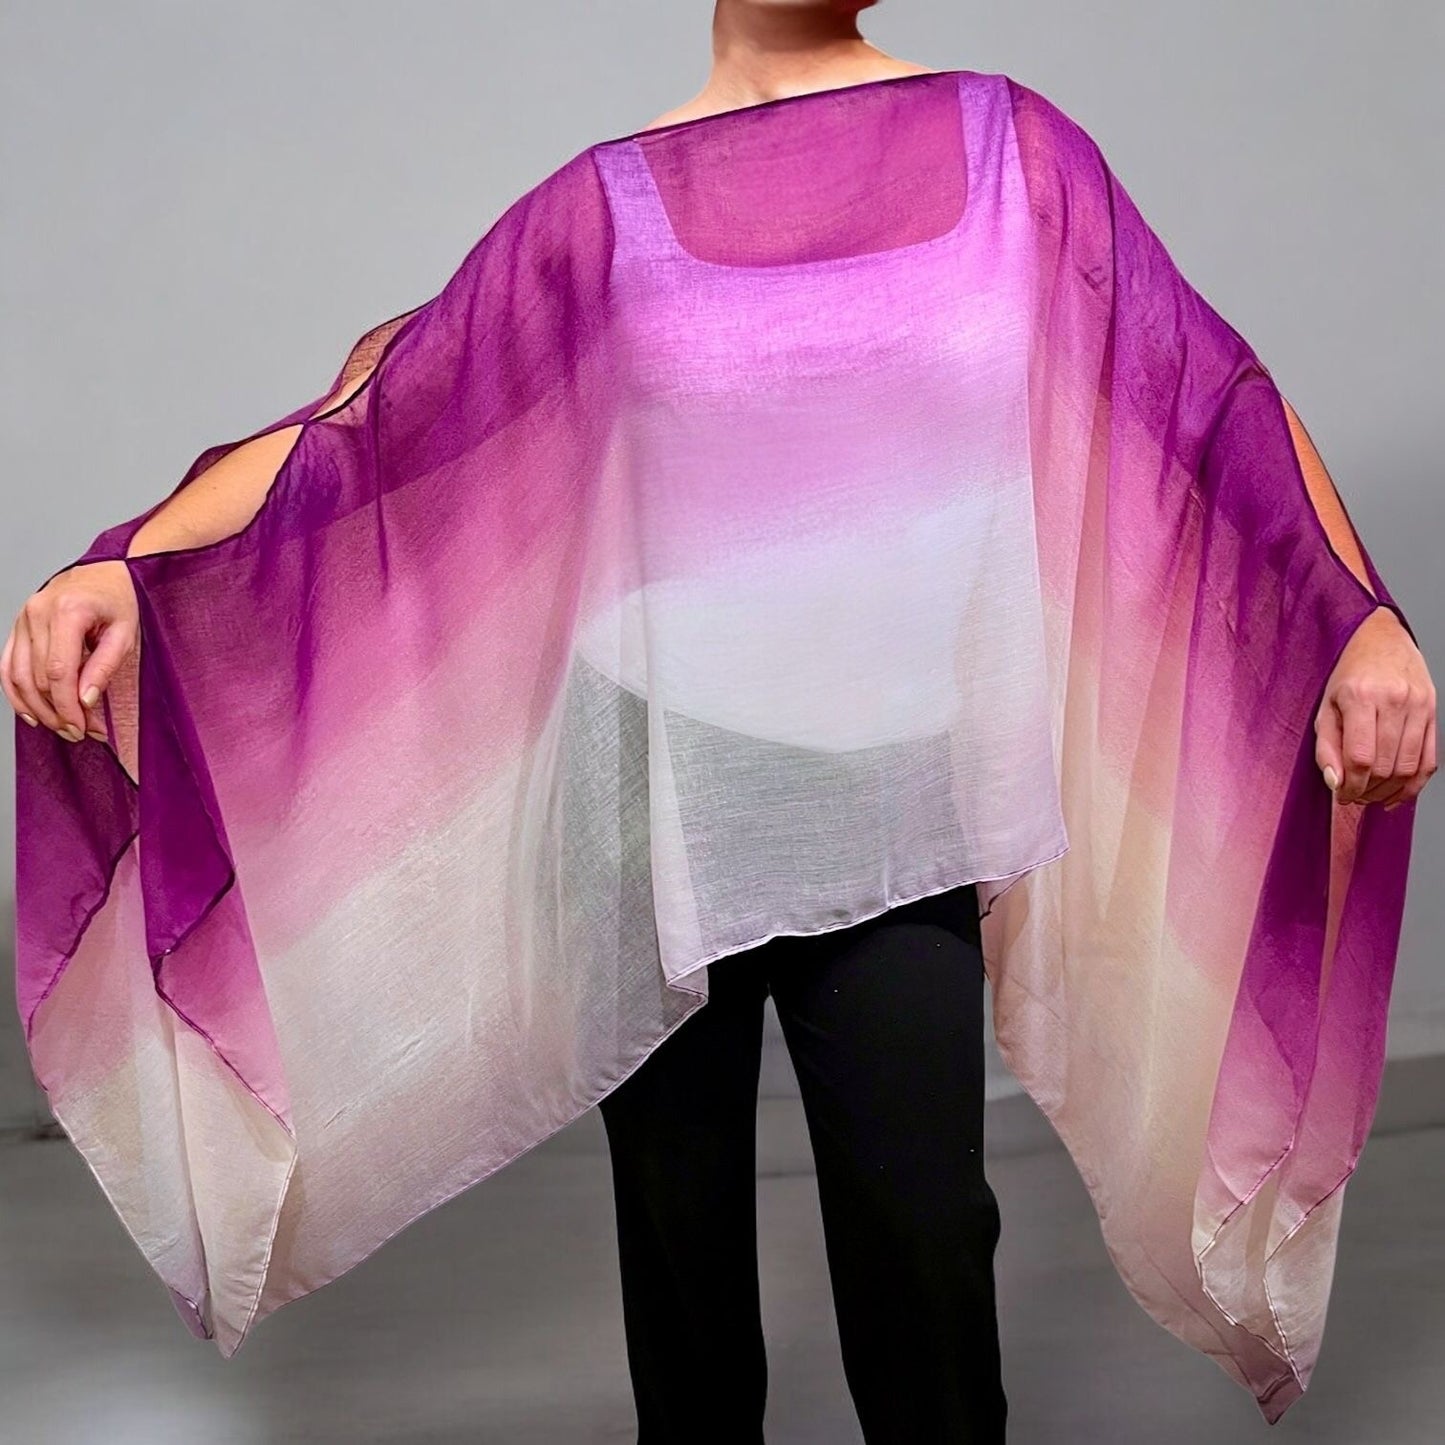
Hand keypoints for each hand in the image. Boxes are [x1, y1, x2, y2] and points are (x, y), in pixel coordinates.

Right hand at [2, 560, 137, 742]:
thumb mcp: (125, 633)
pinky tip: (32, 714)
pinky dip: (15, 693)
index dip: (67, 706)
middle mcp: (37, 613)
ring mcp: (23, 618)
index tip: (82, 728)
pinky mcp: (18, 626)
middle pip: (38, 678)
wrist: (106, 572)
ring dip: (38, 708)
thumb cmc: (120, 599)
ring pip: (19, 676)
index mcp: (67, 612)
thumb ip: (104, 667)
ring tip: (62, 726)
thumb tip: (85, 701)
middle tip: (80, 732)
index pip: (58, 672)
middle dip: (59, 711)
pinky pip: (8, 665)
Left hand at [1315, 606, 1436, 809]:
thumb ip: (1326, 747)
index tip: (1341, 795)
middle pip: (1386, 766)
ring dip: (1389, 791)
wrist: (1381, 639)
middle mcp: (1394, 701)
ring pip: (1409, 767)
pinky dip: (1414, 784)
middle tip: (1354, 797)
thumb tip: (1335, 783)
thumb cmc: (1348, 675)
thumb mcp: (1325, 707)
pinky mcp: (1434, 713)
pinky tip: (1396, 794)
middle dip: (1368, 791)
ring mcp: (1419, 707)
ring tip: (1370, 795)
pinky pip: (1429, 760)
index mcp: (1361, 697)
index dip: (1351, 786)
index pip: (1360, 758)